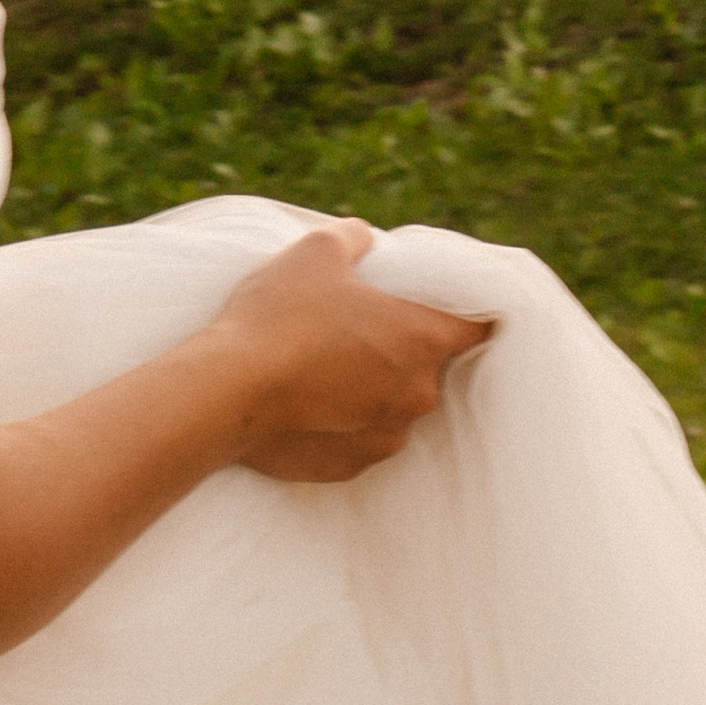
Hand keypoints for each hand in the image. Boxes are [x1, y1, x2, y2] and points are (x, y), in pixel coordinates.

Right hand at [206, 222, 493, 484]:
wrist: (226, 394)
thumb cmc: (278, 316)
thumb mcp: (316, 251)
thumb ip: (355, 237)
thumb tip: (367, 239)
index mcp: (420, 338)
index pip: (479, 328)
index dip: (471, 314)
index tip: (455, 306)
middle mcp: (416, 393)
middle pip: (431, 366)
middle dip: (405, 348)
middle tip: (362, 328)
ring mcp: (387, 435)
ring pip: (397, 405)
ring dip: (375, 387)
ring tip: (327, 365)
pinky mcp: (354, 466)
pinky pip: (363, 437)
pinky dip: (346, 421)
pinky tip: (310, 401)